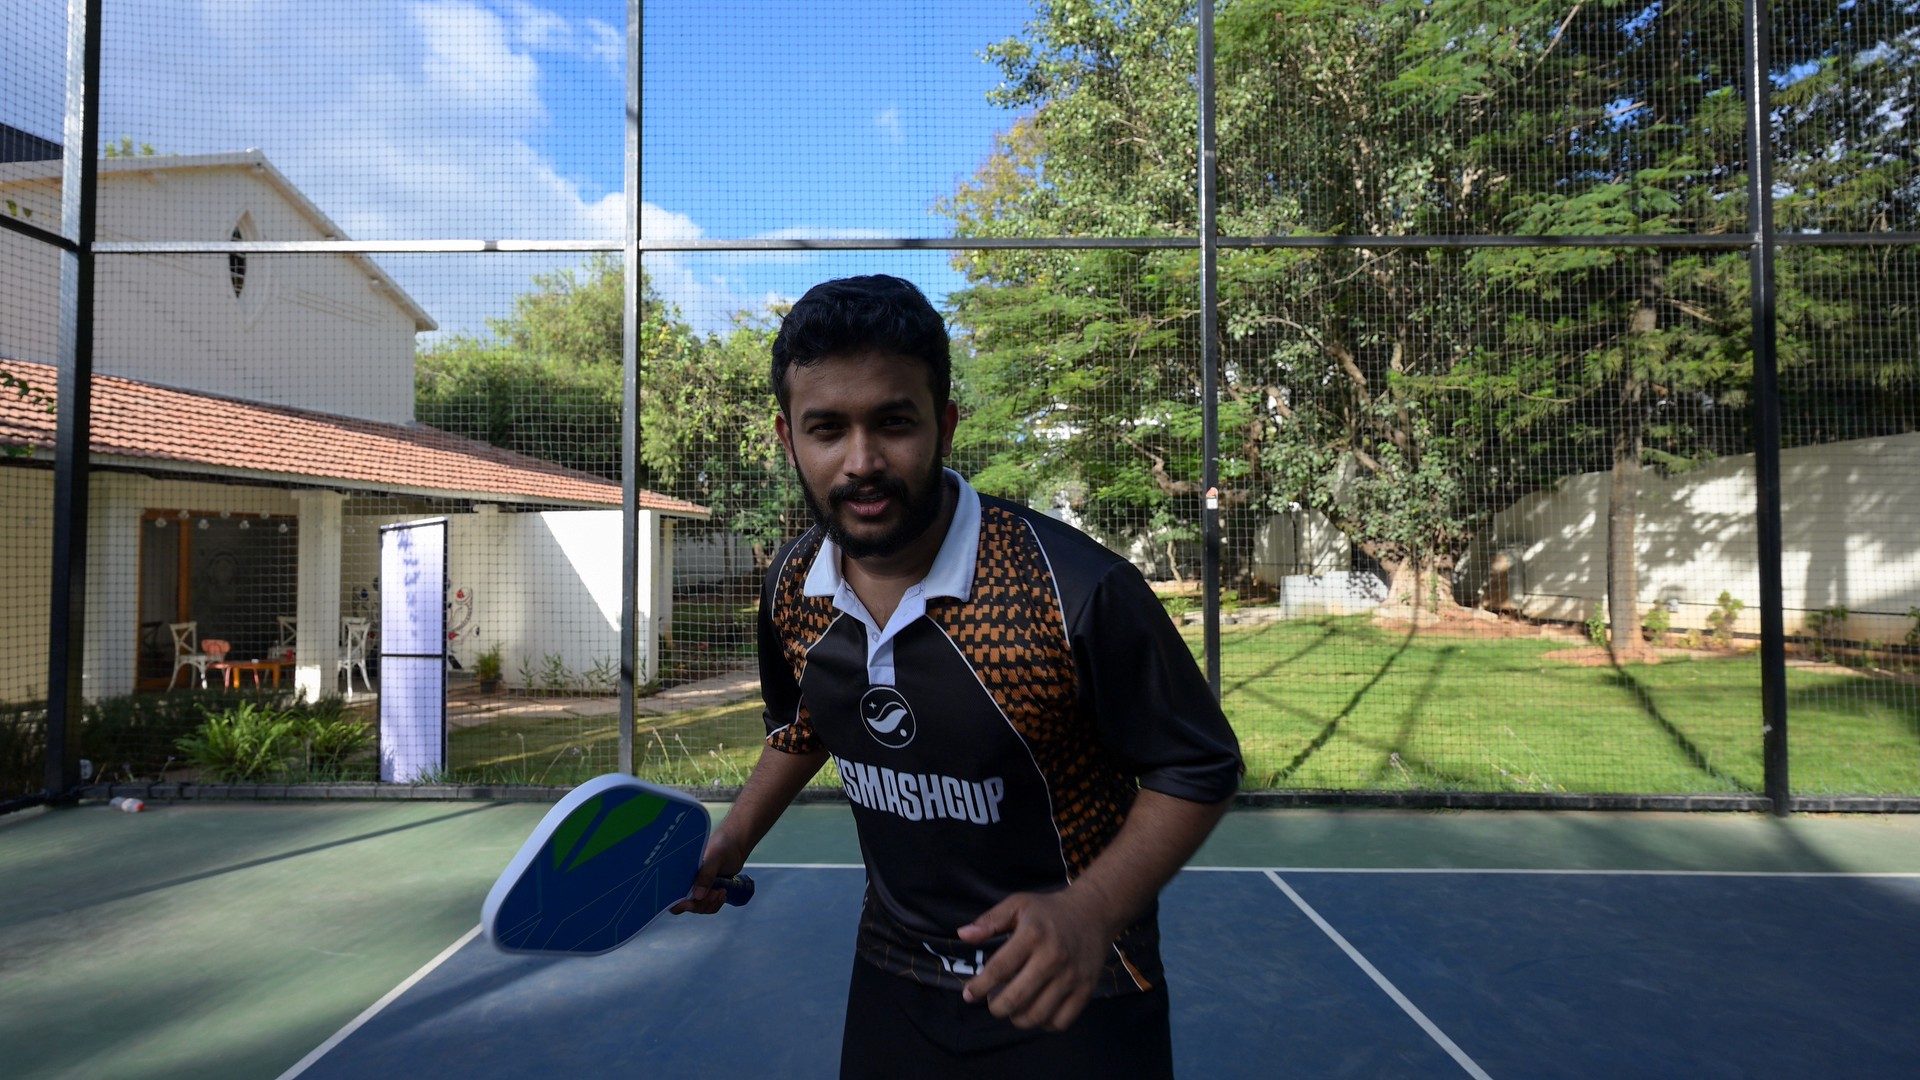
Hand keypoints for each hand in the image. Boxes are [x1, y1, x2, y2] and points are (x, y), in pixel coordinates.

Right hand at [669, 832, 748, 914]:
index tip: (691, 903)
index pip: (671, 894)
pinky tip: (723, 893)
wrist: (736, 846)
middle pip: (686, 905)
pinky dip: (716, 903)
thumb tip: (697, 896)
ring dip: (711, 904)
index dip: (678, 903)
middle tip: (715, 892)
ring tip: (721, 891)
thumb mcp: (715, 857)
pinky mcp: (707, 892)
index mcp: (682, 873)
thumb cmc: (722, 846)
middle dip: (701, 903)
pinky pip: (708, 906)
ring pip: (698, 908)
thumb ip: (706, 875)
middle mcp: (687, 882)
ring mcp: (697, 888)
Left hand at [956, 890, 1113, 1031]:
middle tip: (992, 1002)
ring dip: (1017, 1018)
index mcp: (1033, 934)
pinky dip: (1043, 1023)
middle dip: (996, 1007)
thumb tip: (963, 935)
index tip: (969, 994)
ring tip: (1012, 1006)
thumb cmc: (1049, 911)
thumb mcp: (1018, 904)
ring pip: (1036, 1015)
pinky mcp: (1085, 990)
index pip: (999, 969)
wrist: (1094, 912)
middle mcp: (1053, 957)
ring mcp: (1071, 976)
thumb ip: (989, 921)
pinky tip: (1036, 1010)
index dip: (979, 986)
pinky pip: (1059, 1022)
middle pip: (1016, 998)